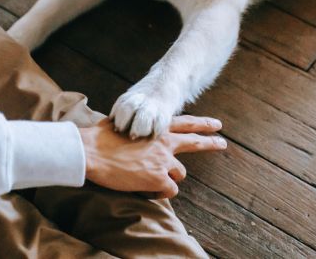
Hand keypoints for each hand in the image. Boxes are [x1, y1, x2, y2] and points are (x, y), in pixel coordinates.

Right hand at [79, 115, 226, 198]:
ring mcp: (163, 161)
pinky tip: (145, 190)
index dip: (202, 124)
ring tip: (148, 179)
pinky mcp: (158, 178)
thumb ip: (134, 126)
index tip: (216, 125)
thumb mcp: (122, 123)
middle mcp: (164, 143)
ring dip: (167, 178)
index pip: (185, 123)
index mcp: (155, 128)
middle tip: (222, 143)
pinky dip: (158, 193)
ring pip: (178, 174)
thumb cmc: (100, 138)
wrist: (92, 152)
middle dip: (210, 143)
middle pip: (194, 143)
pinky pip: (168, 191)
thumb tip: (127, 126)